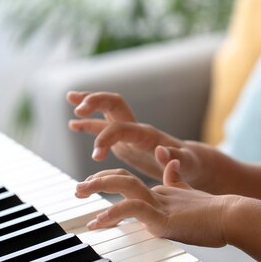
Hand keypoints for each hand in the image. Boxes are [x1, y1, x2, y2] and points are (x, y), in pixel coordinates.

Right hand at [67, 91, 203, 182]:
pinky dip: (89, 123)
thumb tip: (161, 151)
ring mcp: (130, 131)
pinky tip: (73, 124)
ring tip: (69, 98)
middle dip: (96, 102)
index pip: (122, 127)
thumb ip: (175, 158)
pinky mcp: (125, 139)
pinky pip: (104, 126)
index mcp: (147, 134)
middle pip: (114, 104)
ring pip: (106, 110)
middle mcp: (136, 127)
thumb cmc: (190, 164)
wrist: (191, 161)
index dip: (108, 138)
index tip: (96, 155)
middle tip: (78, 109)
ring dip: (89, 103)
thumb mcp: (187, 164)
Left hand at [75, 160, 238, 246]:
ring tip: (80, 194)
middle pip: (121, 178)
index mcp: (162, 193)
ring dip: (99, 187)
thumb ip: (176, 181)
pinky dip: (114, 213)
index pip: (127, 181)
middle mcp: (158, 194)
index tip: (89, 186)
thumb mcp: (190, 198)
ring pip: (124, 185)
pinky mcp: (164, 216)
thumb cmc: (216, 215)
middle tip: (78, 189)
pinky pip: (133, 210)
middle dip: (96, 182)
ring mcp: (160, 203)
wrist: (234, 216)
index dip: (108, 180)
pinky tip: (100, 220)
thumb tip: (169, 159)